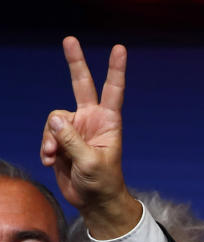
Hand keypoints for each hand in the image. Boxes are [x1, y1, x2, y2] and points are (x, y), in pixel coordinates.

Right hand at [39, 37, 141, 238]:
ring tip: (53, 155)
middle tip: (70, 40)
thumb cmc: (102, 183)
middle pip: (81, 85)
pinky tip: (51, 161)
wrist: (93, 201)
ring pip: (54, 118)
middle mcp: (91, 120)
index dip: (115, 70)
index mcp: (108, 122)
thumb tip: (56, 121)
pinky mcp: (61, 139)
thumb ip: (72, 141)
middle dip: (75, 62)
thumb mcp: (90, 163)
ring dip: (50, 137)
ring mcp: (75, 129)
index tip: (120, 49)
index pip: (113, 91)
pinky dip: (45, 147)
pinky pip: (47, 134)